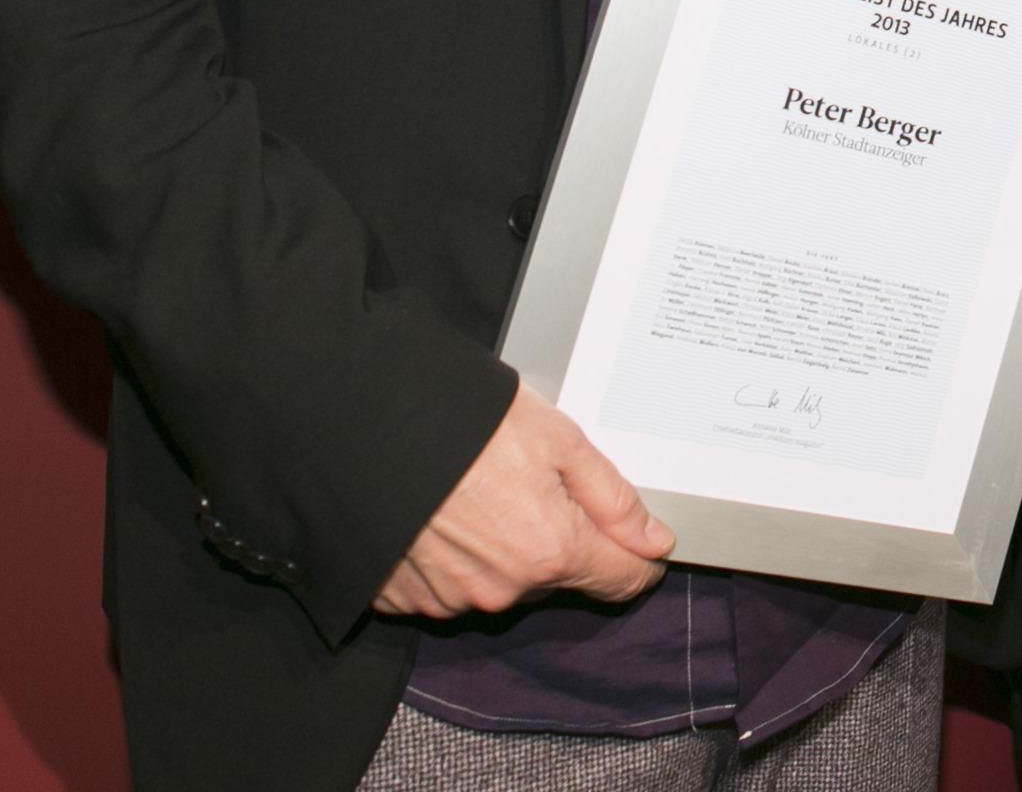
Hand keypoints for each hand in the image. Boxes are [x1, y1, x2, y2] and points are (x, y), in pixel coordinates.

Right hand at [370, 384, 675, 618]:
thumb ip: (614, 498)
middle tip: (531, 481)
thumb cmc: (461, 423)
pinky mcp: (405, 599)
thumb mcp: (560, 439)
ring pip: (504, 582)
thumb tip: (654, 540)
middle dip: (558, 538)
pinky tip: (443, 514)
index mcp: (549, 551)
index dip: (637, 558)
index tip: (638, 541)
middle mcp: (501, 589)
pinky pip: (450, 585)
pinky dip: (455, 558)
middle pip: (559, 576)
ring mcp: (450, 599)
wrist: (367, 424)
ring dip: (503, 548)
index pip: (621, 580)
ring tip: (479, 490)